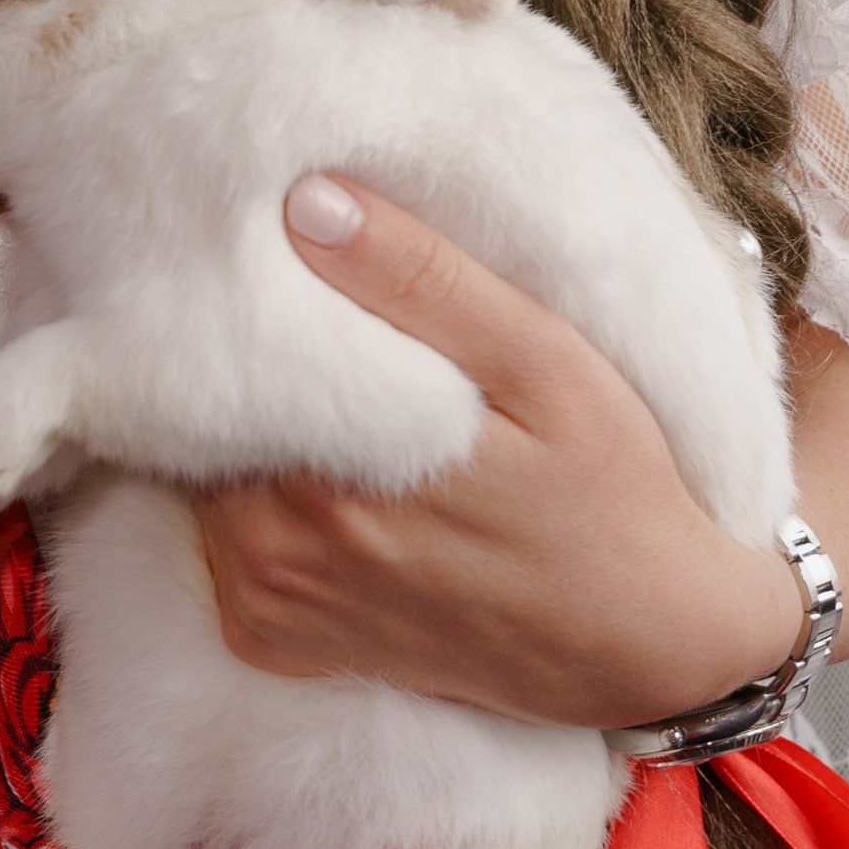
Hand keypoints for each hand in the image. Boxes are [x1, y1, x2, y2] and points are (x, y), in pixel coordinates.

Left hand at [194, 176, 803, 732]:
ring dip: (235, 441)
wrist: (649, 644)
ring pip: (200, 483)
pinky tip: (312, 483)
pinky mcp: (283, 645)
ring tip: (315, 400)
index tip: (262, 256)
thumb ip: (424, 283)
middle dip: (230, 370)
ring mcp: (278, 605)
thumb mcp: (543, 361)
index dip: (233, 304)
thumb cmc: (608, 487)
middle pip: (199, 423)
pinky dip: (243, 515)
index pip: (217, 364)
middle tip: (288, 316)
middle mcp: (286, 549)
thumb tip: (306, 203)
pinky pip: (219, 557)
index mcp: (336, 473)